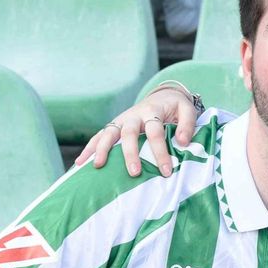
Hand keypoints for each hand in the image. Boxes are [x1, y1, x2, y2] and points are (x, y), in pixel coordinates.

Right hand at [75, 85, 199, 177]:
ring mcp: (121, 120)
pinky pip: (98, 136)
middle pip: (129, 133)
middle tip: (134, 172)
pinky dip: (89, 148)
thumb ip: (187, 125)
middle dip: (130, 153)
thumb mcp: (187, 110)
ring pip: (108, 133)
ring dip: (102, 149)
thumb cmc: (175, 107)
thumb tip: (182, 142)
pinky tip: (80, 163)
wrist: (163, 95)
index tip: (166, 171)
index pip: (155, 132)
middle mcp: (134, 115)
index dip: (160, 151)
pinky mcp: (114, 125)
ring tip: (97, 166)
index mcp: (152, 111)